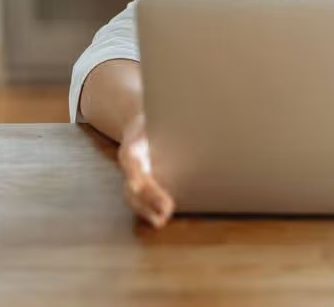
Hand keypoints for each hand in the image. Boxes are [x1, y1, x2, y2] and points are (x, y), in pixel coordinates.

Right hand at [118, 113, 174, 227]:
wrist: (138, 121)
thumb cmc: (156, 117)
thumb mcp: (160, 113)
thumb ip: (172, 120)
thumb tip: (202, 115)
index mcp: (134, 144)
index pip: (133, 163)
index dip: (138, 177)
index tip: (143, 187)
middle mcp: (130, 161)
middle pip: (133, 184)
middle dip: (148, 199)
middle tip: (166, 211)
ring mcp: (131, 173)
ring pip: (132, 196)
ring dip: (145, 210)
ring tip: (161, 221)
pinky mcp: (137, 180)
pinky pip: (137, 198)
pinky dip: (146, 210)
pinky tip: (159, 218)